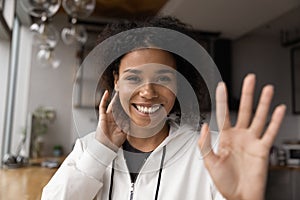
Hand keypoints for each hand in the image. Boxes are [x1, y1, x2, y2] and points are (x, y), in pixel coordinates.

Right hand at [95, 90, 126, 151]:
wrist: (107, 146)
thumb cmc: (115, 142)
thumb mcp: (125, 132)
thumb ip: (129, 124)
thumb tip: (135, 118)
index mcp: (119, 122)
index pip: (124, 112)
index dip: (127, 106)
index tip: (132, 100)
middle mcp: (113, 119)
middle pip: (118, 107)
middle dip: (121, 100)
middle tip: (126, 93)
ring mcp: (107, 117)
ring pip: (112, 105)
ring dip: (114, 98)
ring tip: (118, 90)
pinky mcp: (102, 116)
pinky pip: (102, 106)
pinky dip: (104, 99)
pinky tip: (107, 93)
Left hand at [198, 74, 285, 199]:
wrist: (239, 196)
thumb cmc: (224, 181)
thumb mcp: (209, 162)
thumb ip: (205, 144)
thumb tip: (203, 126)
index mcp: (225, 137)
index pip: (223, 113)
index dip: (222, 99)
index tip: (222, 85)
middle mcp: (239, 136)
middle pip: (243, 109)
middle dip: (247, 94)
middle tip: (249, 79)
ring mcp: (251, 141)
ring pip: (258, 117)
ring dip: (263, 103)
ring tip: (266, 89)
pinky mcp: (262, 149)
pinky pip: (270, 132)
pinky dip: (275, 121)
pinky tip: (279, 109)